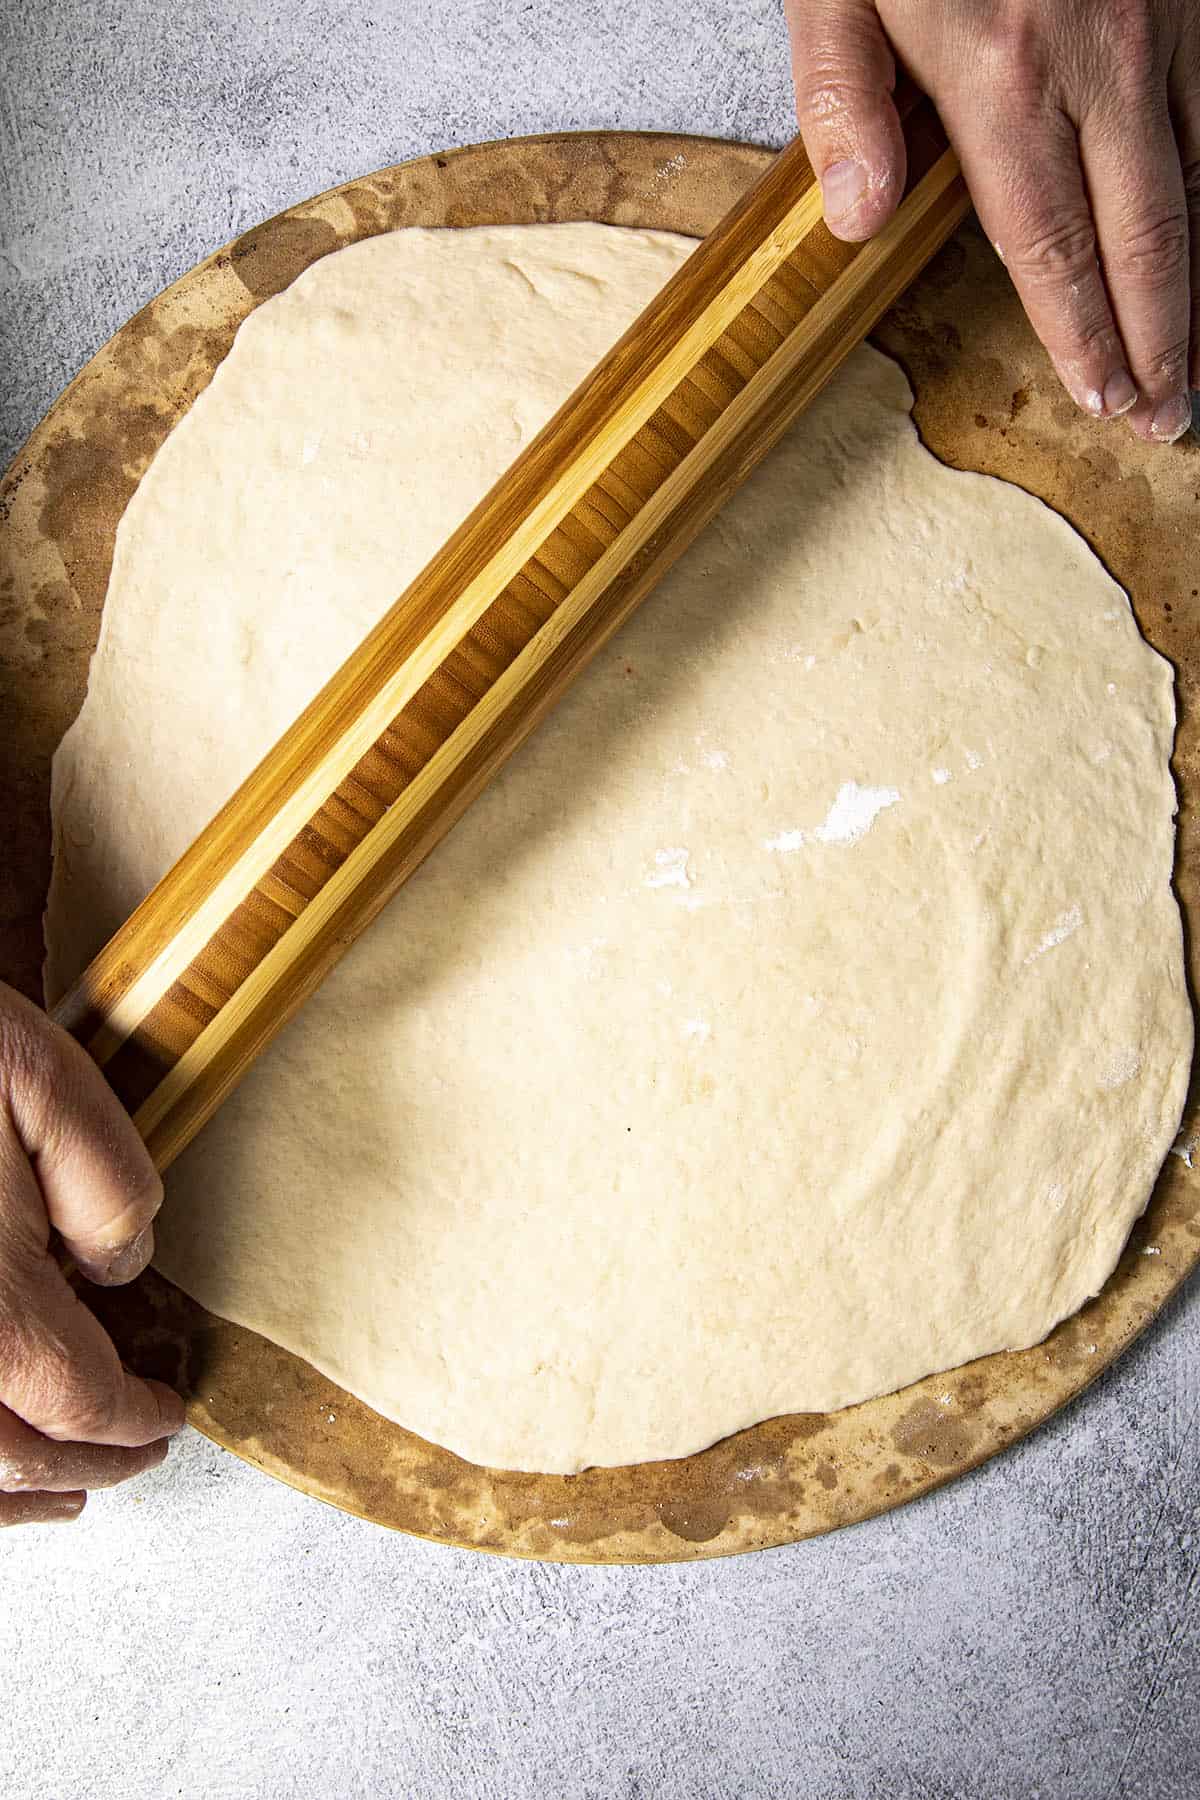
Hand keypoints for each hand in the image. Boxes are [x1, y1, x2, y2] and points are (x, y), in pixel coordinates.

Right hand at [0, 982, 183, 1525]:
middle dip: (81, 1465)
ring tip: (57, 1495)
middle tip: (128, 1456)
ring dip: (4, 1497)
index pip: (81, 1399)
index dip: (133, 1418)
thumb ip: (109, 1188)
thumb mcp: (49, 1085)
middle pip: (9, 1457)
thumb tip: (121, 1270)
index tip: (164, 1413)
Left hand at [785, 0, 1198, 443]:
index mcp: (1001, 75)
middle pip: (1145, 235)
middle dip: (1160, 339)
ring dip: (1199, 282)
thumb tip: (856, 218)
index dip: (1081, 334)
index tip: (1101, 396)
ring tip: (1193, 360)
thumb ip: (841, 99)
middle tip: (1165, 418)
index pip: (1051, 245)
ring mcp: (1164, 21)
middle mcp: (1100, 60)